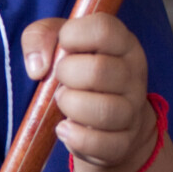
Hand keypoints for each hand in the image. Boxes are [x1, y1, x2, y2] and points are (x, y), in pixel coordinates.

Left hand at [21, 14, 154, 171]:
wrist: (108, 121)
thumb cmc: (79, 72)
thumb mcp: (59, 44)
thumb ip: (40, 36)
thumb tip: (38, 67)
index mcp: (122, 43)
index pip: (103, 28)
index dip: (73, 35)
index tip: (63, 46)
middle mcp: (134, 73)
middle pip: (98, 71)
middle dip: (66, 75)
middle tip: (61, 79)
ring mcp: (132, 109)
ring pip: (103, 110)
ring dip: (70, 105)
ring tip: (64, 103)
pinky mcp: (124, 141)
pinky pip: (100, 142)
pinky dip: (74, 137)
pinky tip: (65, 128)